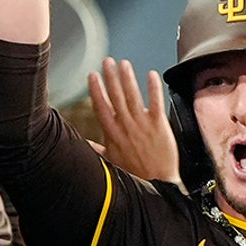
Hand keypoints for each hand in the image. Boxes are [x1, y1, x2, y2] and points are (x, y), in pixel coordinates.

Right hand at [88, 58, 180, 185]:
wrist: (157, 184)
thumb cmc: (135, 174)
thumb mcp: (112, 162)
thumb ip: (99, 150)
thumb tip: (87, 146)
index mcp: (113, 134)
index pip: (101, 106)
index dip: (96, 89)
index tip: (92, 75)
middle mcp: (125, 126)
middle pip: (115, 96)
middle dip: (110, 77)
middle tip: (107, 62)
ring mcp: (142, 125)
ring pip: (132, 96)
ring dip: (127, 78)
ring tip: (124, 64)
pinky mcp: (159, 125)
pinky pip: (155, 103)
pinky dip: (153, 88)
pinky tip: (151, 75)